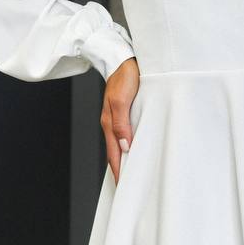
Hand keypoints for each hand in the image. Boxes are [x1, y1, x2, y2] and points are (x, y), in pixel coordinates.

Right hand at [101, 56, 139, 184]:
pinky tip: (135, 149)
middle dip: (120, 169)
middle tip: (127, 187)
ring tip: (132, 173)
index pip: (114, 154)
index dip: (119, 171)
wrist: (122, 57)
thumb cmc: (124, 76)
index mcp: (109, 122)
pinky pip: (125, 133)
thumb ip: (122, 123)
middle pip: (115, 152)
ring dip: (125, 158)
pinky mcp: (123, 111)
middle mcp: (111, 123)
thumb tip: (125, 146)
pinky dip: (129, 145)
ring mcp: (116, 117)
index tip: (123, 187)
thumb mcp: (122, 100)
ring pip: (120, 144)